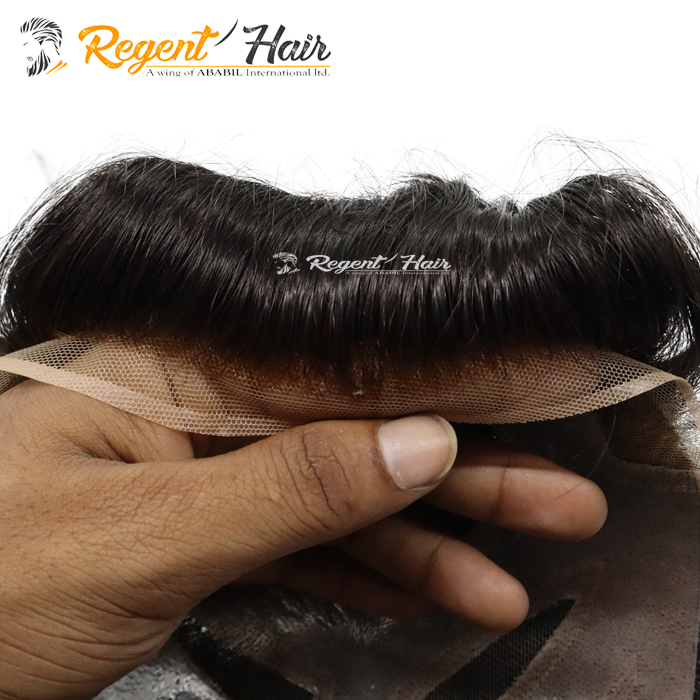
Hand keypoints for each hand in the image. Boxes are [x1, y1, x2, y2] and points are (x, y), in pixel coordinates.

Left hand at [0, 380, 605, 699]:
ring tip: (503, 582)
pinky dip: (362, 576)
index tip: (523, 424)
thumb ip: (288, 488)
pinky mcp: (208, 539)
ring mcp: (209, 480)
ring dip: (426, 548)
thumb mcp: (145, 536)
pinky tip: (421, 594)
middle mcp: (202, 415)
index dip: (438, 402)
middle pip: (356, 441)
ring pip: (340, 506)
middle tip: (558, 504)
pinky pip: (302, 552)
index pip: (338, 378)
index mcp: (178, 375)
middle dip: (462, 480)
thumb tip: (418, 444)